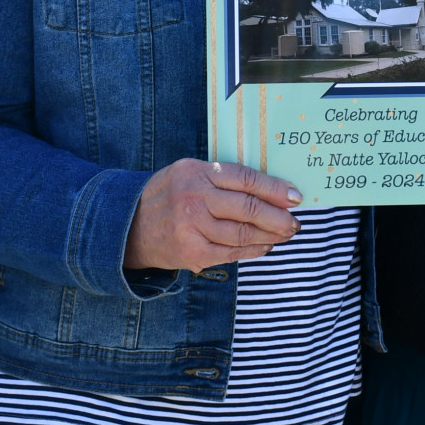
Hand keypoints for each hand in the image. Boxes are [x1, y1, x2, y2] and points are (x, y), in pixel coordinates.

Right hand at [124, 160, 300, 274]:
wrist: (129, 225)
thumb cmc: (169, 195)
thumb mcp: (190, 173)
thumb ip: (223, 178)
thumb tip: (271, 191)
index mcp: (197, 171)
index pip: (246, 178)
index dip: (275, 189)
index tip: (296, 197)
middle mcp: (194, 197)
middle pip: (248, 208)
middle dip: (279, 217)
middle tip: (295, 222)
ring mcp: (192, 226)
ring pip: (243, 233)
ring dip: (270, 236)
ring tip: (284, 235)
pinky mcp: (192, 251)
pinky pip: (232, 253)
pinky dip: (253, 251)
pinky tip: (264, 247)